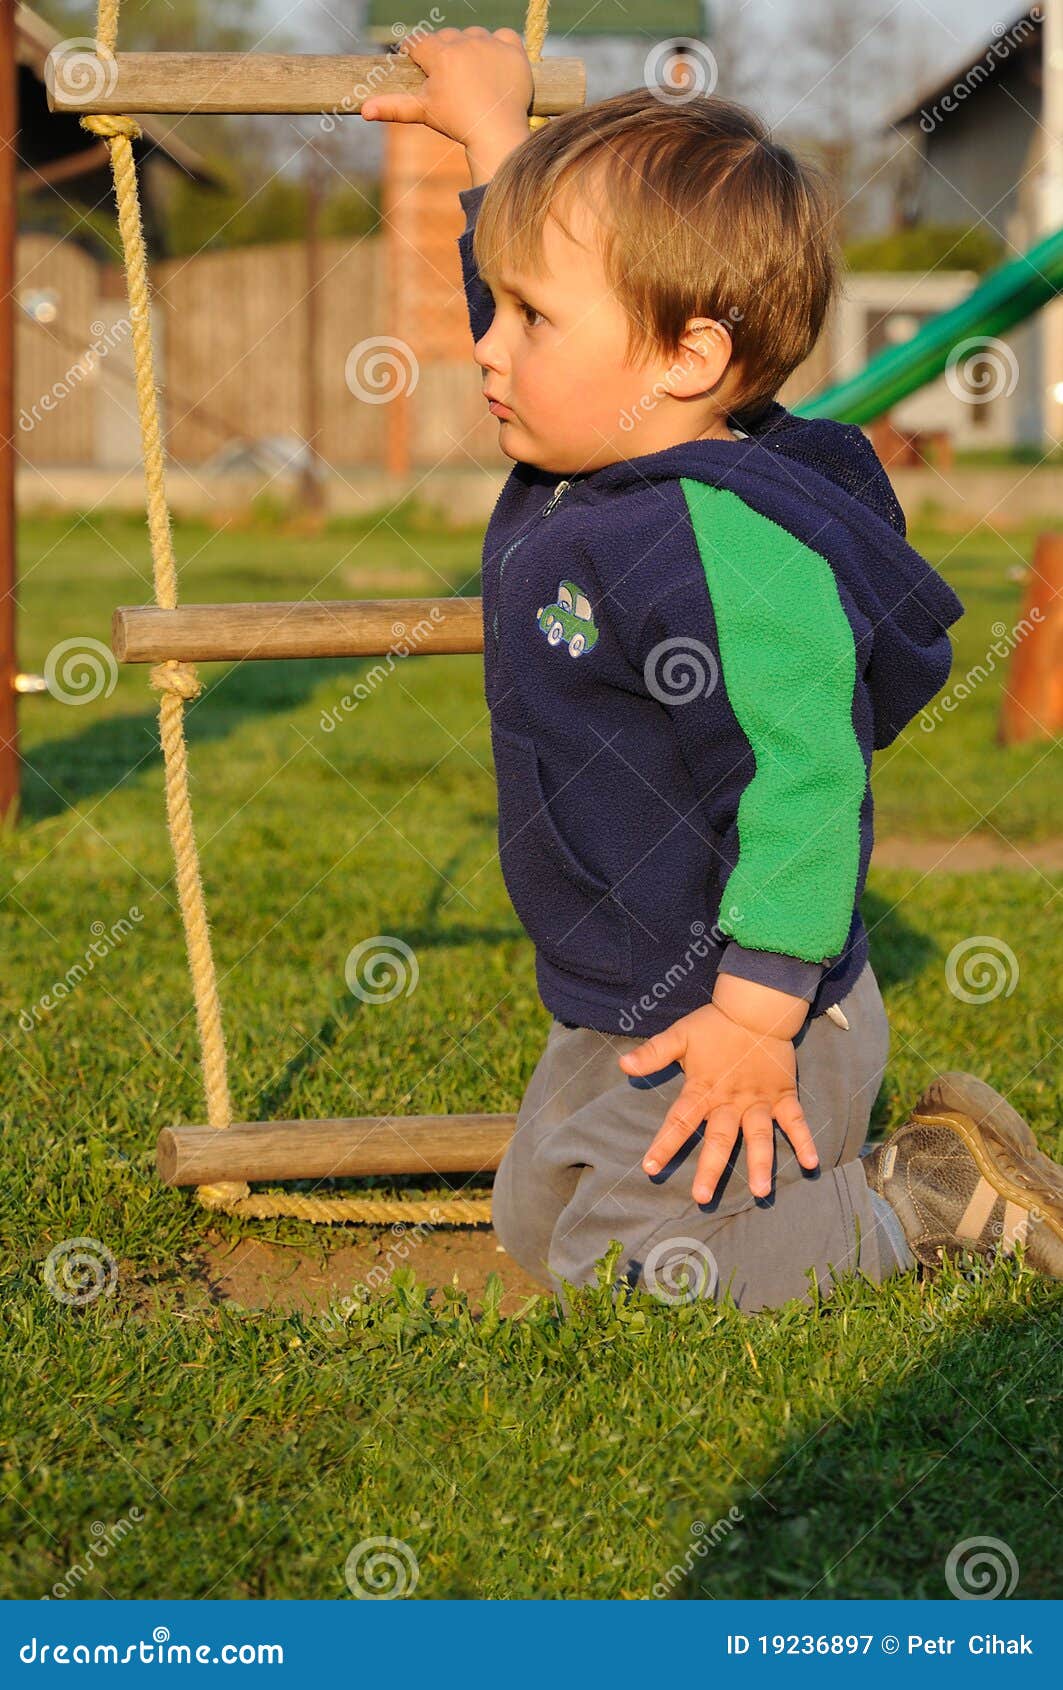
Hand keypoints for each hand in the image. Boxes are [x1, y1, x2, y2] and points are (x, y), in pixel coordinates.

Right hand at [361, 27, 533, 151]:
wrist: (497, 135)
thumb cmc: (456, 124)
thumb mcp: (423, 112)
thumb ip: (393, 106)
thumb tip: (363, 110)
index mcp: (440, 55)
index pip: (419, 42)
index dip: (416, 54)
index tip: (419, 65)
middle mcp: (464, 43)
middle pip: (447, 37)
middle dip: (444, 53)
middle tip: (449, 79)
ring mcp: (490, 44)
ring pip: (474, 35)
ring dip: (470, 48)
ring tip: (472, 75)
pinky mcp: (513, 50)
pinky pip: (504, 36)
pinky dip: (499, 47)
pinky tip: (494, 66)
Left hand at [617, 999, 818, 1203]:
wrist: (756, 1008)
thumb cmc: (715, 1025)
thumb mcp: (680, 1036)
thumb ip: (653, 1054)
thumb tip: (621, 1065)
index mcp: (703, 1088)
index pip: (679, 1120)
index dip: (664, 1144)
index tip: (650, 1168)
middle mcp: (730, 1100)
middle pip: (719, 1138)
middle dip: (710, 1168)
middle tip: (702, 1197)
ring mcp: (759, 1100)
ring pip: (759, 1135)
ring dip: (760, 1162)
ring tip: (761, 1191)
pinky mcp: (782, 1096)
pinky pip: (795, 1121)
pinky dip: (804, 1140)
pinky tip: (811, 1164)